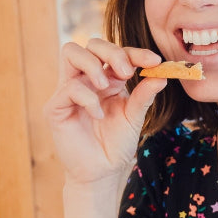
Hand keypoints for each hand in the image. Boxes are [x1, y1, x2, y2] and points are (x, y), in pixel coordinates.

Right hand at [44, 37, 164, 185]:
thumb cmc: (116, 146)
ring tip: (106, 86)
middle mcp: (86, 80)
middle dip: (111, 52)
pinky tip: (98, 115)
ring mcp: (69, 90)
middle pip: (92, 44)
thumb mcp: (134, 117)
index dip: (135, 52)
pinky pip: (69, 87)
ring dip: (92, 65)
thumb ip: (144, 95)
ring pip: (71, 52)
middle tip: (126, 73)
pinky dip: (87, 98)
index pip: (117, 54)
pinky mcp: (56, 107)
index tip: (154, 60)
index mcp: (107, 79)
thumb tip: (162, 73)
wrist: (102, 173)